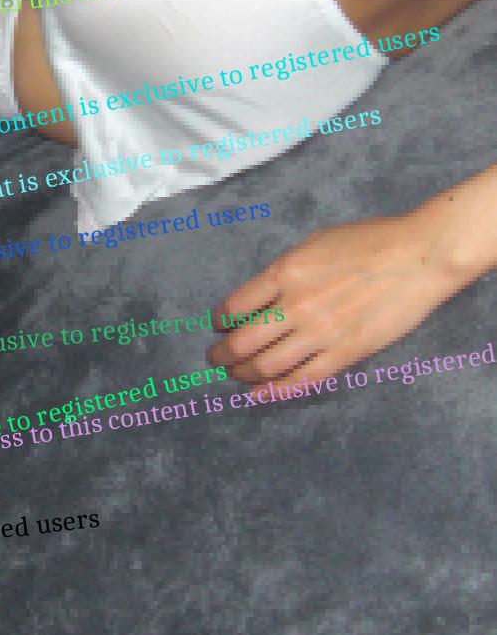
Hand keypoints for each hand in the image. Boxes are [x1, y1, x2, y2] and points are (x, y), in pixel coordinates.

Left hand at [207, 214, 459, 392]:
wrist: (418, 256)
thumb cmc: (370, 241)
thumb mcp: (314, 243)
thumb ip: (286, 271)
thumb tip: (263, 294)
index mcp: (285, 272)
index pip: (234, 306)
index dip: (219, 320)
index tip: (217, 326)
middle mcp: (296, 304)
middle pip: (242, 341)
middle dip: (221, 355)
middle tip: (215, 359)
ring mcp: (320, 332)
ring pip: (267, 365)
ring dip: (243, 374)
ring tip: (236, 375)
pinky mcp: (346, 353)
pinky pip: (302, 379)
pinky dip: (275, 391)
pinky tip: (260, 393)